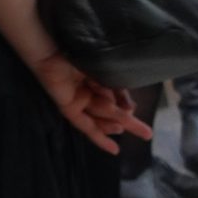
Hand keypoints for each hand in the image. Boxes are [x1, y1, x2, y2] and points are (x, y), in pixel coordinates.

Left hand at [27, 51, 151, 153]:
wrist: (50, 47)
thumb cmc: (76, 52)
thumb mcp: (105, 71)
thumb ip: (117, 90)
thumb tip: (130, 109)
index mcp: (95, 76)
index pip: (115, 94)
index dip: (124, 101)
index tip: (134, 107)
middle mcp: (87, 89)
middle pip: (110, 110)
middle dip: (129, 122)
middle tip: (148, 134)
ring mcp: (78, 100)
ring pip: (100, 116)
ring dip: (113, 121)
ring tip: (124, 126)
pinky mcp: (68, 107)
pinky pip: (85, 125)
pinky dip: (99, 137)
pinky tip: (114, 149)